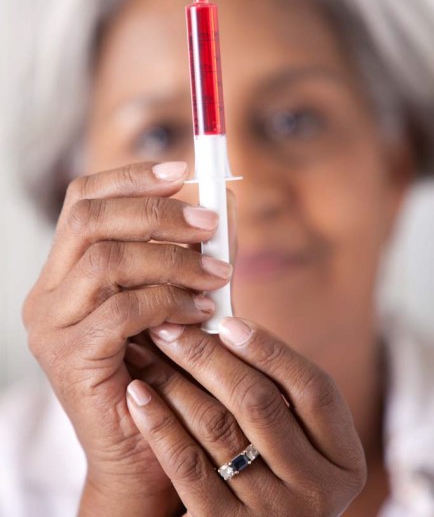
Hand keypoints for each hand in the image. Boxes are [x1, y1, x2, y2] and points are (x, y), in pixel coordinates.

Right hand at [22, 161, 232, 514]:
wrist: (145, 453)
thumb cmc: (165, 371)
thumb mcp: (176, 297)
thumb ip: (191, 252)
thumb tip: (221, 201)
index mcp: (66, 271)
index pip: (84, 201)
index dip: (131, 178)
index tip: (181, 171)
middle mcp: (48, 293)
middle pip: (89, 219)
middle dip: (156, 214)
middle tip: (208, 224)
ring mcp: (51, 326)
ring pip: (106, 261)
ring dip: (172, 261)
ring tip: (217, 274)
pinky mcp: (69, 359)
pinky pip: (123, 310)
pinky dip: (170, 302)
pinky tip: (201, 312)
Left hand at [126, 318, 366, 516]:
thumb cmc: (274, 475)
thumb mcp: (298, 443)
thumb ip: (281, 395)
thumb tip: (230, 328)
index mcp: (344, 461)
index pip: (315, 388)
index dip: (271, 350)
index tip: (227, 321)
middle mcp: (317, 491)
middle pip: (259, 402)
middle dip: (208, 356)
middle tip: (170, 326)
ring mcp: (273, 514)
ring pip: (218, 427)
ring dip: (176, 380)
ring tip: (149, 351)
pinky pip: (186, 464)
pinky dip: (160, 423)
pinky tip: (139, 394)